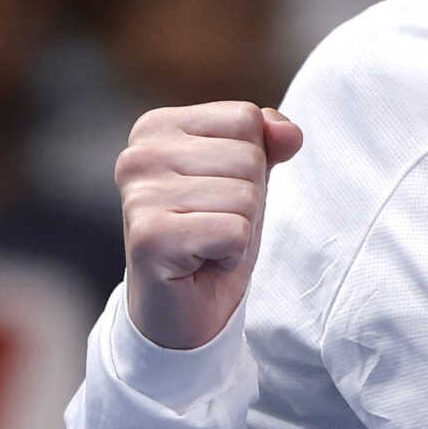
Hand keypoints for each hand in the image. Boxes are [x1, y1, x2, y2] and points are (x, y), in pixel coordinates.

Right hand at [118, 102, 302, 349]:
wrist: (182, 310)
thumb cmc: (212, 236)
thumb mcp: (247, 178)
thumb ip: (268, 142)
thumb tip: (289, 132)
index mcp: (156, 128)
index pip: (246, 118)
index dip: (252, 163)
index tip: (219, 195)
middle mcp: (138, 155)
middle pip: (249, 156)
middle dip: (249, 200)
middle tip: (214, 226)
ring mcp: (139, 196)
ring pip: (246, 195)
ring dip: (241, 229)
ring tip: (207, 244)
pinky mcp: (151, 237)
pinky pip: (235, 231)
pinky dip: (232, 254)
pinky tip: (203, 262)